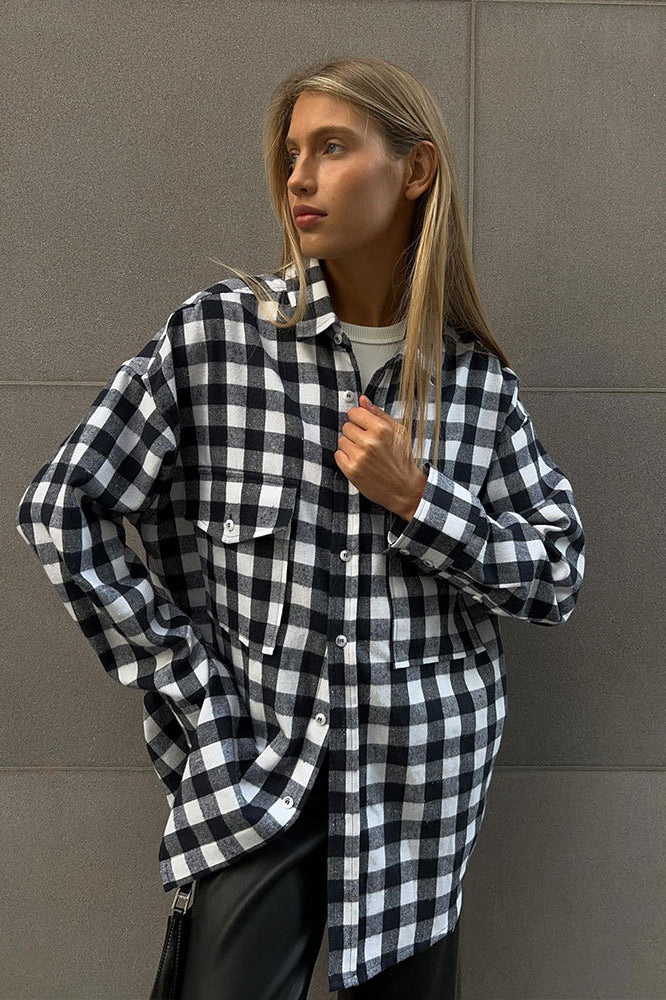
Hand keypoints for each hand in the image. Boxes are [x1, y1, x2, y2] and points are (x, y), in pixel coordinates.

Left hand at [334, 395, 427, 519]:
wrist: (404, 488)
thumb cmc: (402, 459)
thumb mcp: (397, 432)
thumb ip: (378, 414)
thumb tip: (363, 400)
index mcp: (381, 430)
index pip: (354, 413)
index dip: (358, 419)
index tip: (363, 425)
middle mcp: (369, 442)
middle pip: (346, 426)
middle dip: (354, 432)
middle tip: (366, 442)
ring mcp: (359, 457)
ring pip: (341, 440)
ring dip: (349, 445)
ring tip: (363, 453)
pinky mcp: (351, 471)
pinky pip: (338, 455)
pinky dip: (345, 457)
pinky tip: (358, 461)